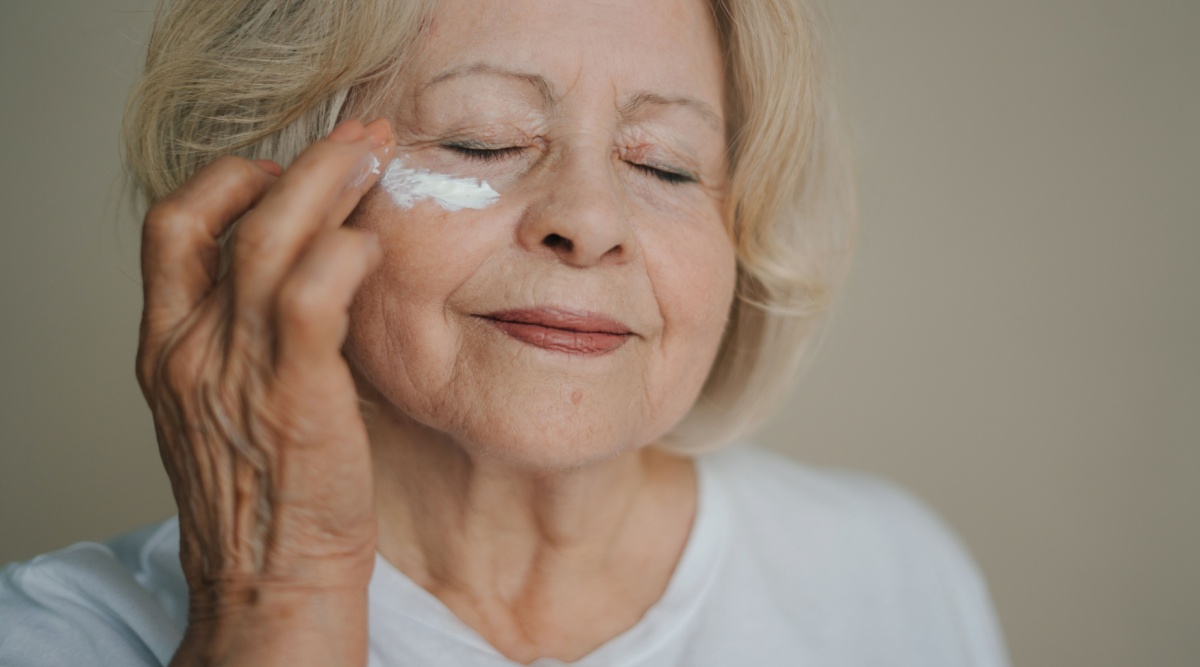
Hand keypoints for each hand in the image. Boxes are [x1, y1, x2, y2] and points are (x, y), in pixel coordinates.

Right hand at [135, 118, 394, 666]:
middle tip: (359, 138)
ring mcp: (237, 368)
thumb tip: (306, 278)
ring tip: (378, 157)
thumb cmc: (268, 503)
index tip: (287, 171)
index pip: (171, 227)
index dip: (228, 181)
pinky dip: (345, 253)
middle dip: (300, 161)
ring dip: (330, 182)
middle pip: (226, 212)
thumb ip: (248, 343)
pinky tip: (375, 244)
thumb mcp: (231, 409)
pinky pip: (313, 292)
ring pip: (271, 235)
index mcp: (168, 349)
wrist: (269, 588)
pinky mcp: (294, 393)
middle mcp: (191, 348)